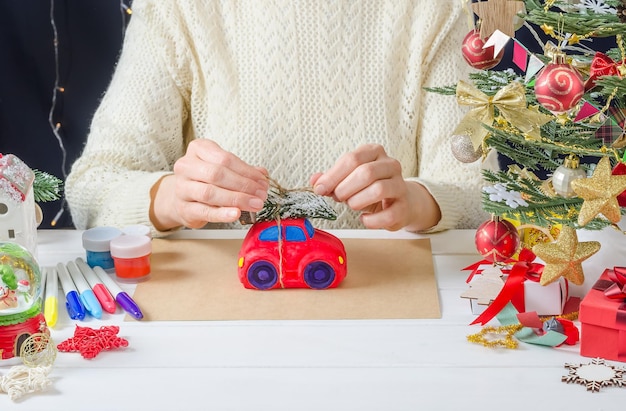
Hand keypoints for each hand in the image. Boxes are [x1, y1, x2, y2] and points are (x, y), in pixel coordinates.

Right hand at [151, 139, 268, 229]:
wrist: (181, 198)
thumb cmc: (204, 180)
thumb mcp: (222, 169)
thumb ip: (242, 171)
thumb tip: (263, 175)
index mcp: (198, 150)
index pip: (225, 158)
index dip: (247, 171)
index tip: (262, 181)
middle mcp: (186, 166)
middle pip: (217, 174)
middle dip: (243, 185)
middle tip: (260, 194)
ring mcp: (182, 188)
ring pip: (210, 192)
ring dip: (236, 199)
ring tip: (254, 204)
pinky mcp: (183, 208)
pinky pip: (204, 211)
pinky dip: (222, 213)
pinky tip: (236, 214)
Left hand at [310, 144, 439, 230]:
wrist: (400, 202)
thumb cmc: (370, 188)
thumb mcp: (349, 179)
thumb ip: (332, 179)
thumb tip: (315, 181)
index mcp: (374, 152)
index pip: (352, 158)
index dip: (333, 176)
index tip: (320, 188)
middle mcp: (390, 165)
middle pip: (366, 172)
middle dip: (345, 188)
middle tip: (338, 197)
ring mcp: (400, 185)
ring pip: (379, 189)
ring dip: (357, 201)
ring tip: (352, 205)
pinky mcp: (404, 207)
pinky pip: (388, 215)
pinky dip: (371, 220)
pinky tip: (364, 219)